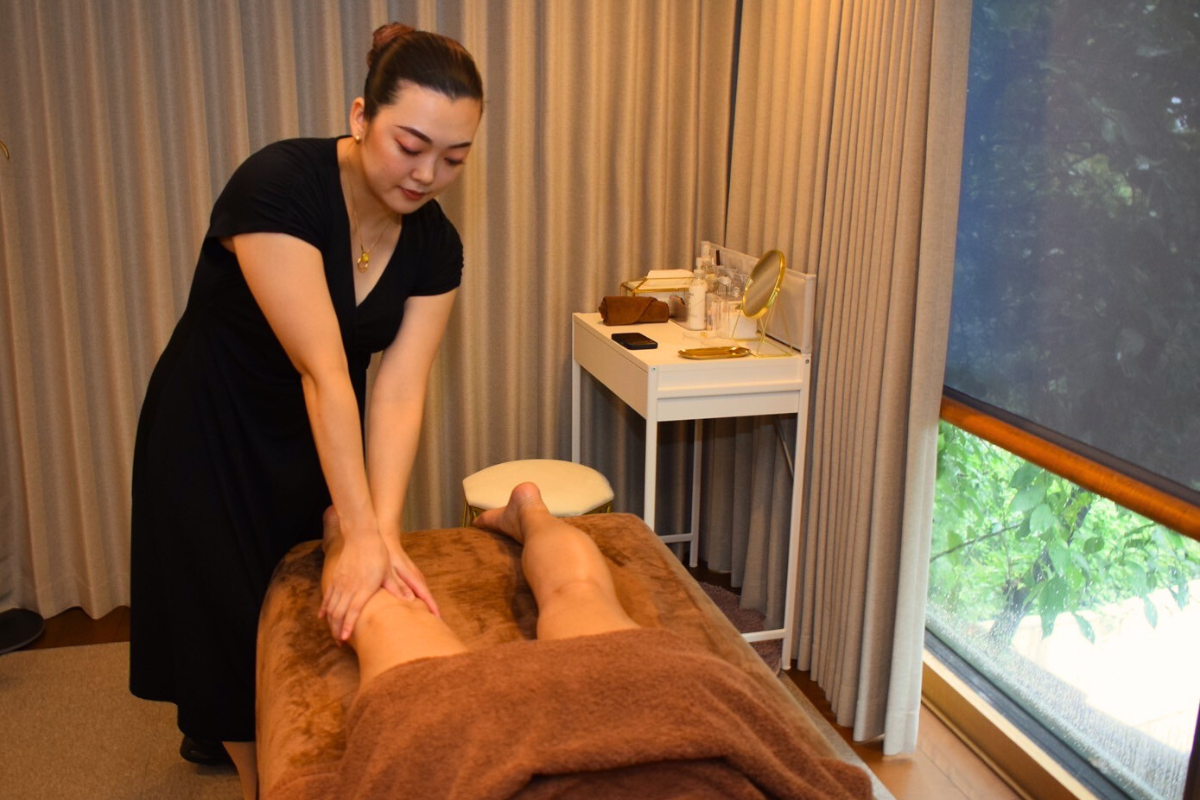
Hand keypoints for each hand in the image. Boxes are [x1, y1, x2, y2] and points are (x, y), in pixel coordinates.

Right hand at [319, 528, 400, 642]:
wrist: (361, 536)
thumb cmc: (378, 554)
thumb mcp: (389, 571)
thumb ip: (396, 587)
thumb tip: (411, 599)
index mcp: (363, 588)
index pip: (352, 611)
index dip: (348, 627)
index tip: (345, 639)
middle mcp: (349, 587)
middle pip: (338, 613)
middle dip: (337, 629)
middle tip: (339, 642)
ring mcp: (340, 583)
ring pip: (330, 607)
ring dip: (330, 622)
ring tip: (334, 634)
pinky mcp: (335, 578)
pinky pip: (327, 597)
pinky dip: (324, 609)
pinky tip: (323, 617)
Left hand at [381, 531, 439, 617]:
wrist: (386, 536)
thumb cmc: (386, 554)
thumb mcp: (390, 571)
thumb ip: (398, 585)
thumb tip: (410, 600)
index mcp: (413, 577)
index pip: (426, 596)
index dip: (432, 609)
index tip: (438, 621)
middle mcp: (417, 576)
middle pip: (427, 596)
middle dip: (432, 610)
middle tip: (435, 626)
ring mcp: (415, 575)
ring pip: (423, 593)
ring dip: (427, 604)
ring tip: (428, 619)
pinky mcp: (410, 574)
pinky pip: (419, 589)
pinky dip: (421, 598)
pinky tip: (416, 606)